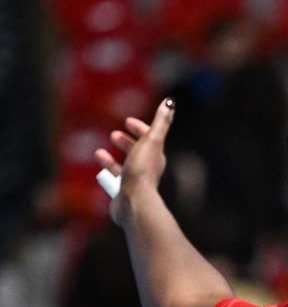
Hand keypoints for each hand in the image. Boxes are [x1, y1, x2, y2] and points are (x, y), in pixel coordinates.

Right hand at [93, 98, 175, 226]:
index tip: (128, 122)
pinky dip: (106, 175)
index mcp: (154, 157)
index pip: (149, 139)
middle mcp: (146, 171)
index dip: (140, 128)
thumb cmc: (142, 171)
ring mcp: (134, 184)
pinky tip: (99, 173)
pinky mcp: (123, 196)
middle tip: (114, 136)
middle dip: (125, 143)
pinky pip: (114, 183)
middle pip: (136, 154)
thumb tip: (170, 103)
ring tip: (98, 153)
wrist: (134, 203)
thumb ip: (160, 122)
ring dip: (110, 159)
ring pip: (122, 168)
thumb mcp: (151, 141)